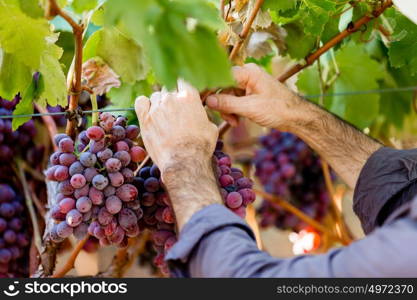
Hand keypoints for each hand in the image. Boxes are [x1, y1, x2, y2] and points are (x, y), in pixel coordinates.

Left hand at [135, 80, 221, 229]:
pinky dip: (145, 105)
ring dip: (160, 103)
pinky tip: (149, 113)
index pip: (183, 80)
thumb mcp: (211, 127)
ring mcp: (156, 108)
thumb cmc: (201, 147)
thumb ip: (203, 115)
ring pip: (156, 95)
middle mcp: (171, 98)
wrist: (184, 162)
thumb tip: (201, 115)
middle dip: (173, 97)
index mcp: (189, 97)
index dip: (183, 87)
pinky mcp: (145, 119)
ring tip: (164, 117)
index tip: (183, 95)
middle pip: (169, 88)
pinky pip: (141, 102)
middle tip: (176, 112)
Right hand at [206, 63, 298, 128]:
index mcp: (248, 72)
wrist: (297, 117)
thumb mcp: (250, 108)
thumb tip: (207, 100)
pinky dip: (234, 111)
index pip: (220, 77)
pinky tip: (238, 121)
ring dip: (228, 110)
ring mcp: (248, 84)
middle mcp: (247, 75)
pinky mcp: (250, 93)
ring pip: (227, 96)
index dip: (209, 89)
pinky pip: (234, 100)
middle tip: (225, 118)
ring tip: (235, 122)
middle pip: (222, 87)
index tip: (200, 101)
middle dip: (222, 104)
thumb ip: (227, 103)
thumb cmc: (278, 109)